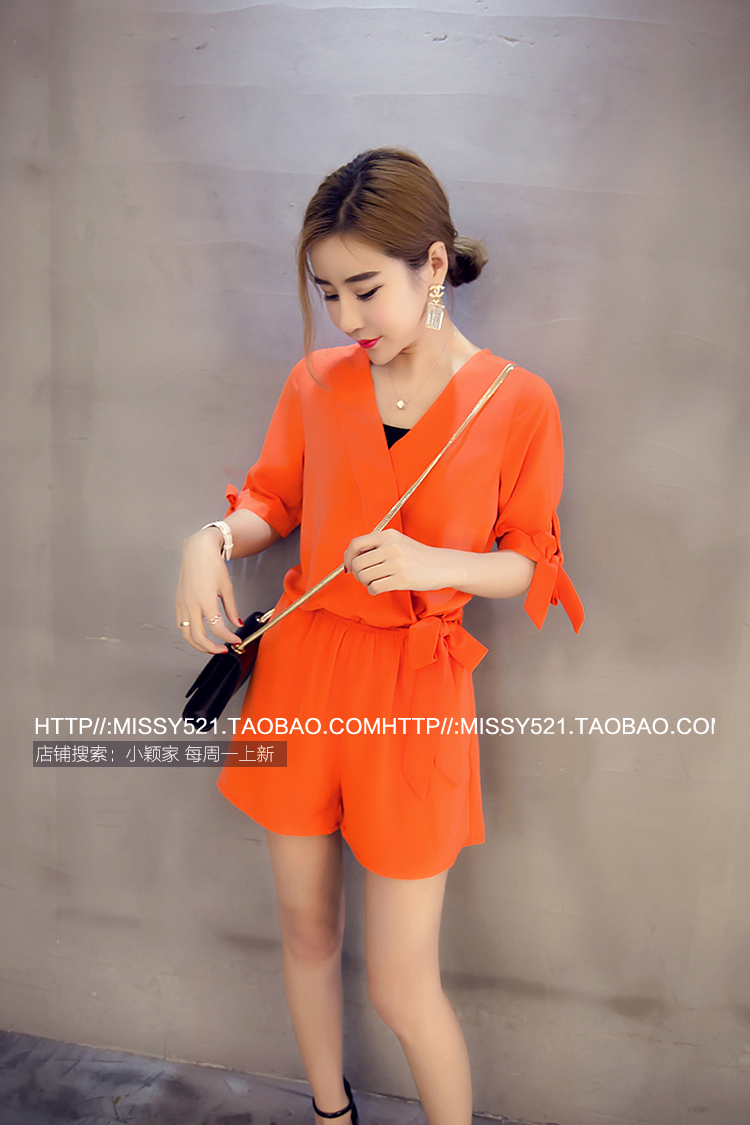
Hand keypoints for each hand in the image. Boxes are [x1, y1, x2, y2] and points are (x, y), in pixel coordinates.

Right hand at [175, 528, 243, 653]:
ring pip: (186, 634)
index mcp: (206, 600)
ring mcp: (182, 604)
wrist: (198, 551)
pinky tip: (198, 634)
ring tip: (210, 646)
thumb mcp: (227, 588)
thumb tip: (236, 624)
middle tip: (222, 649)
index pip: (217, 628)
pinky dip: (189, 634)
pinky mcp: (178, 603)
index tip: (235, 640)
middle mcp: (191, 604)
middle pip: (198, 637)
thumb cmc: (212, 565)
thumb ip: (231, 609)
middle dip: (211, 648)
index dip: (228, 638)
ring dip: (198, 645)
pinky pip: (180, 625)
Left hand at [343, 528, 456, 595]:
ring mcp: (397, 563)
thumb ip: (376, 546)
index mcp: (388, 535)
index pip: (356, 544)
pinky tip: (379, 588)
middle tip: (363, 577)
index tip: (348, 565)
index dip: (348, 557)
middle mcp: (391, 547)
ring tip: (374, 582)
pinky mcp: (402, 579)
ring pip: (364, 576)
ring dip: (365, 583)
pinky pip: (374, 587)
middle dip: (356, 573)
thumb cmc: (417, 556)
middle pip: (357, 562)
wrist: (443, 565)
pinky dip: (372, 590)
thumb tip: (350, 558)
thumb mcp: (398, 542)